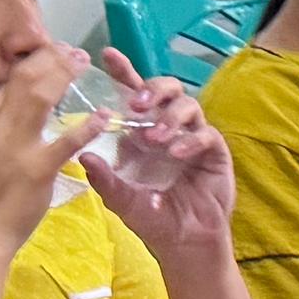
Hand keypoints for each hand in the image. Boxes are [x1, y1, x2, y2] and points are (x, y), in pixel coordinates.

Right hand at [0, 46, 95, 257]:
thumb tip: (5, 103)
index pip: (5, 81)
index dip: (30, 62)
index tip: (50, 53)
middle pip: (24, 79)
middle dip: (51, 58)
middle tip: (73, 51)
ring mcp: (14, 146)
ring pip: (42, 96)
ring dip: (65, 74)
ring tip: (84, 64)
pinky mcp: (36, 169)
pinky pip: (67, 140)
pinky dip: (88, 126)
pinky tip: (104, 118)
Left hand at [77, 41, 238, 259]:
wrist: (184, 243)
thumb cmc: (152, 218)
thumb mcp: (121, 199)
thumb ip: (104, 178)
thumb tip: (83, 154)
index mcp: (141, 132)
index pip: (133, 94)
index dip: (124, 72)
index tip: (107, 55)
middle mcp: (167, 128)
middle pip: (167, 89)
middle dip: (152, 90)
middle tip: (137, 103)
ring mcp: (192, 138)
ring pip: (188, 105)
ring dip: (169, 116)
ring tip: (154, 137)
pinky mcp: (214, 152)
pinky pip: (206, 133)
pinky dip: (190, 139)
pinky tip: (176, 153)